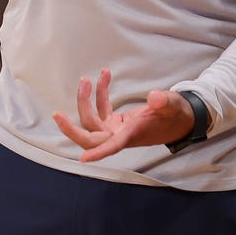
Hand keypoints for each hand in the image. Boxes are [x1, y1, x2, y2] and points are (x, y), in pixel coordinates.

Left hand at [53, 69, 196, 162]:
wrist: (179, 118)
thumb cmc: (176, 114)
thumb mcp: (172, 105)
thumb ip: (164, 102)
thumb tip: (155, 97)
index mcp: (132, 135)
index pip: (112, 147)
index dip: (98, 154)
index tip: (83, 160)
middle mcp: (120, 135)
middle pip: (90, 139)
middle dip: (72, 129)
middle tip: (56, 115)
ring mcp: (116, 129)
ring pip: (91, 121)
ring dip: (85, 101)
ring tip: (87, 80)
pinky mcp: (116, 122)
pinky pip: (101, 108)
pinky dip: (100, 93)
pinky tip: (104, 75)